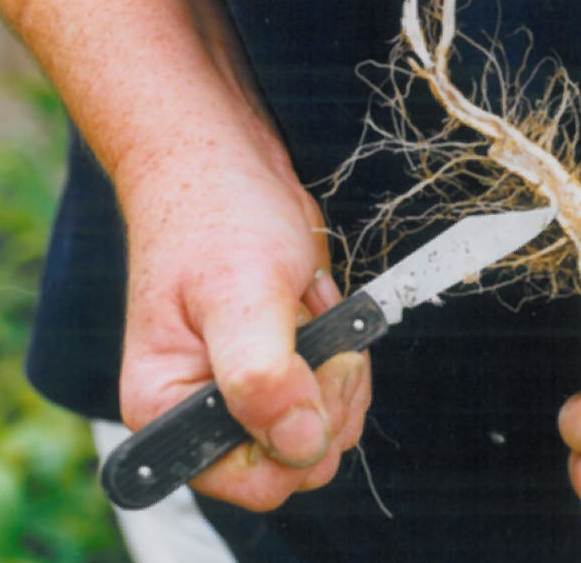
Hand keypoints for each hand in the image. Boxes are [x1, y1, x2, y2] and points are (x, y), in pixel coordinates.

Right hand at [116, 137, 371, 510]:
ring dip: (340, 364)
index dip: (299, 434)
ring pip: (330, 424)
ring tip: (308, 306)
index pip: (254, 482)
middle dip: (328, 391)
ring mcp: (250, 393)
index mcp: (170, 412)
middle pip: (304, 457)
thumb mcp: (241, 293)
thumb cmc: (216, 217)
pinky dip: (346, 348)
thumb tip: (299, 444)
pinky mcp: (286, 367)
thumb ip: (264, 376)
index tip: (309, 365)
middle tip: (311, 324)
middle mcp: (206, 414)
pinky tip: (317, 304)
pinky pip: (339, 388)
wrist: (227, 165)